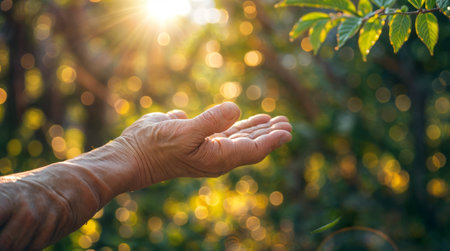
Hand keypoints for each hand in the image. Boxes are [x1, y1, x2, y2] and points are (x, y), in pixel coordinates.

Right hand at [119, 102, 291, 188]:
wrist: (132, 156)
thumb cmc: (156, 148)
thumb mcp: (184, 132)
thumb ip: (211, 121)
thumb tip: (236, 109)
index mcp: (218, 157)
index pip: (253, 150)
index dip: (272, 140)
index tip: (288, 130)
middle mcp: (217, 154)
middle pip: (251, 144)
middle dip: (270, 133)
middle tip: (288, 123)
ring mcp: (207, 147)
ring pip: (239, 137)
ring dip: (257, 128)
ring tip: (274, 119)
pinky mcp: (197, 138)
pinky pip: (224, 132)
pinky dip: (237, 125)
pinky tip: (243, 117)